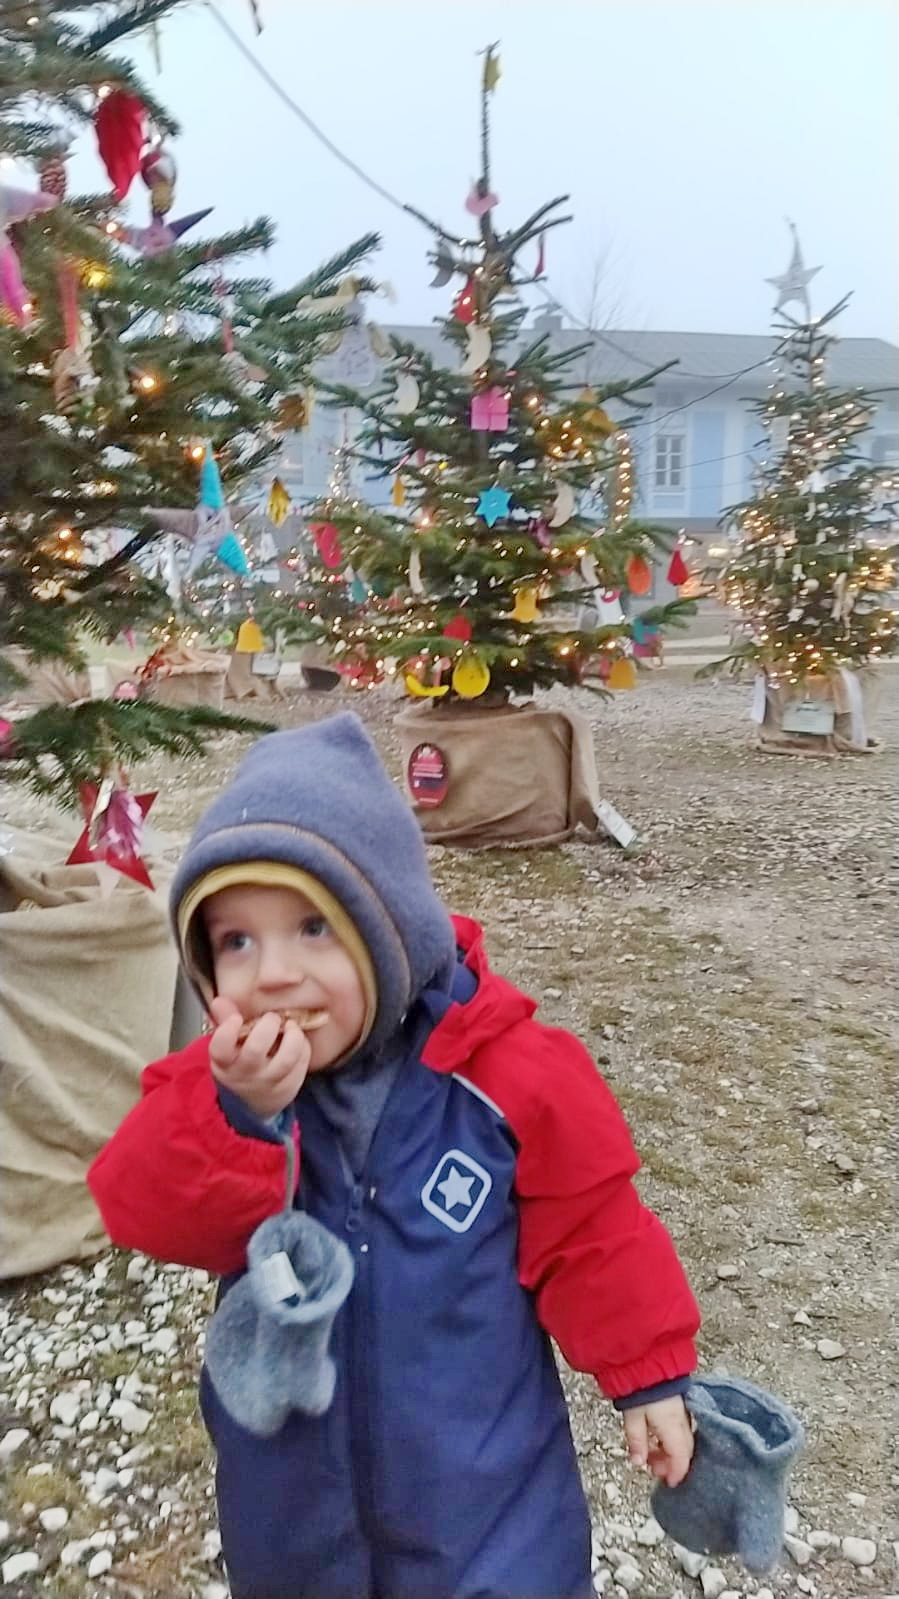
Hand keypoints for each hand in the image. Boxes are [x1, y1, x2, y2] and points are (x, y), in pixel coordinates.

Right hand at [208, 996, 310, 1118]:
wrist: (254, 1101)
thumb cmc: (239, 1063)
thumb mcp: (226, 1046)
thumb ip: (224, 1020)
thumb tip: (220, 1001)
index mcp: (224, 1061)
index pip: (220, 1047)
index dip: (228, 1030)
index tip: (237, 1018)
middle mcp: (245, 1073)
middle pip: (256, 1048)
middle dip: (267, 1026)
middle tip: (272, 1018)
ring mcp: (268, 1082)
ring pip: (286, 1058)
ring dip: (293, 1036)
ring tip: (291, 1026)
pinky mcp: (289, 1085)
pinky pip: (301, 1063)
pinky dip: (303, 1047)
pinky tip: (296, 1041)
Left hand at [622, 1395, 693, 1486]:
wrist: (648, 1359)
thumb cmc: (640, 1388)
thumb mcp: (633, 1416)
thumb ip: (637, 1441)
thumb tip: (639, 1463)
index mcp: (674, 1427)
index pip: (681, 1458)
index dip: (677, 1473)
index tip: (669, 1483)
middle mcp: (683, 1421)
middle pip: (684, 1450)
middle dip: (672, 1463)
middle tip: (655, 1470)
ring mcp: (684, 1412)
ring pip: (682, 1440)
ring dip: (670, 1451)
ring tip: (651, 1455)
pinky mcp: (679, 1404)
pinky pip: (680, 1429)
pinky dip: (670, 1439)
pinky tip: (656, 1439)